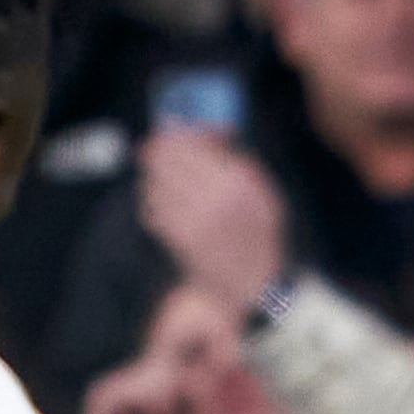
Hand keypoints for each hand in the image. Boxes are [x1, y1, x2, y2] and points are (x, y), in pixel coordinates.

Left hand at [139, 124, 288, 308]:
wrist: (256, 285)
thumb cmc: (263, 234)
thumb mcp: (262, 190)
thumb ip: (236, 158)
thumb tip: (208, 129)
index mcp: (236, 183)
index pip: (190, 143)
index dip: (180, 130)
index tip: (179, 127)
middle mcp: (211, 201)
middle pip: (164, 158)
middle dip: (161, 147)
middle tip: (161, 145)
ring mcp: (191, 222)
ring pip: (153, 182)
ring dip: (155, 174)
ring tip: (165, 173)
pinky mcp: (176, 240)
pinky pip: (151, 209)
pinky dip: (153, 199)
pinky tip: (164, 199)